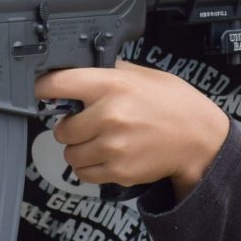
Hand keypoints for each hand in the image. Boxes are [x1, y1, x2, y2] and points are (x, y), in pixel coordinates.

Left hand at [34, 60, 230, 199]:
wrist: (201, 140)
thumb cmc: (174, 105)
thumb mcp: (143, 76)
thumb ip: (109, 71)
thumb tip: (76, 68)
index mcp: (112, 85)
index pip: (57, 84)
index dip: (43, 88)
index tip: (40, 91)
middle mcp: (109, 115)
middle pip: (60, 128)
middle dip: (70, 127)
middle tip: (87, 124)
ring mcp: (112, 146)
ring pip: (69, 154)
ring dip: (79, 149)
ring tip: (100, 141)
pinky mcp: (118, 171)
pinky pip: (83, 173)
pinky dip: (90, 167)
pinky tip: (107, 156)